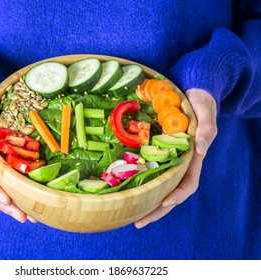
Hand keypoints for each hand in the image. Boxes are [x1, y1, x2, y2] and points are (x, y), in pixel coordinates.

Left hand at [135, 88, 216, 227]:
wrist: (190, 92)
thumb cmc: (199, 102)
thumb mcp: (205, 111)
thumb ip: (206, 129)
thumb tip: (200, 151)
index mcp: (192, 158)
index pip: (188, 183)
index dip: (177, 195)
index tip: (164, 202)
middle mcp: (180, 163)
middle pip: (170, 193)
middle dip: (156, 209)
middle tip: (138, 221)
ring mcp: (168, 160)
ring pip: (159, 186)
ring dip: (146, 202)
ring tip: (129, 214)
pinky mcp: (157, 154)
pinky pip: (149, 172)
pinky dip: (141, 184)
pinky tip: (127, 190)